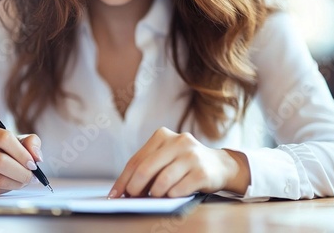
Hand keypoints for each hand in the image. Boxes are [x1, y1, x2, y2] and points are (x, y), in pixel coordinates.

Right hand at [0, 125, 42, 195]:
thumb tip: (37, 157)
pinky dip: (4, 190)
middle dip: (20, 172)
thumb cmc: (0, 149)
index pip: (3, 138)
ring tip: (23, 182)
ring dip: (15, 183)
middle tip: (31, 178)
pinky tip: (9, 185)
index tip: (33, 164)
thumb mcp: (16, 140)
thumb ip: (30, 142)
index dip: (22, 153)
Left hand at [109, 127, 249, 197]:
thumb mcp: (166, 158)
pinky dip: (172, 195)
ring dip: (155, 193)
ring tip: (155, 197)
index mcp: (163, 136)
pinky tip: (172, 196)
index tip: (114, 195)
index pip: (136, 160)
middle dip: (135, 187)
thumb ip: (147, 168)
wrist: (220, 165)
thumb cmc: (184, 164)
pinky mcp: (202, 171)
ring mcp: (192, 155)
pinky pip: (180, 189)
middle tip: (131, 198)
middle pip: (146, 168)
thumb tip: (124, 190)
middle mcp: (178, 142)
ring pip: (163, 180)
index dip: (123, 179)